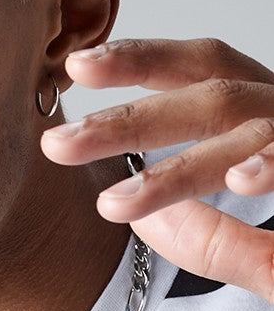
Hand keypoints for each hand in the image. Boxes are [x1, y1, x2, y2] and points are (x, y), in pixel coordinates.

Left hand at [40, 38, 273, 302]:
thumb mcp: (271, 249)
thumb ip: (216, 238)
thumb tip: (147, 223)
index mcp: (268, 118)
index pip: (198, 72)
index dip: (138, 61)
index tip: (74, 66)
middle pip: (210, 96)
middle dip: (129, 120)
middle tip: (58, 145)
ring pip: (247, 135)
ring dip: (179, 171)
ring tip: (115, 204)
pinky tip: (241, 180)